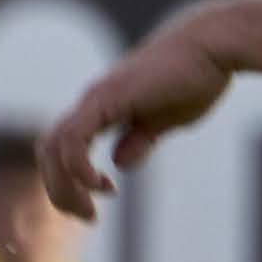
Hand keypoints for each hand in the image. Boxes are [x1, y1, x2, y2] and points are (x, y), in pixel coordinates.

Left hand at [39, 6, 241, 220]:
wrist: (212, 45)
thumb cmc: (197, 76)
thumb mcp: (166, 120)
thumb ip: (140, 139)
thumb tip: (120, 163)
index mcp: (104, 107)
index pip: (64, 147)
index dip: (71, 179)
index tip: (103, 198)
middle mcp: (93, 101)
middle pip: (50, 151)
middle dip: (60, 191)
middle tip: (88, 217)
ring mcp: (97, 98)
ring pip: (54, 148)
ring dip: (64, 186)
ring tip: (90, 211)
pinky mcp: (107, 97)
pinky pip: (74, 138)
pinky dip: (77, 166)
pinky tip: (99, 184)